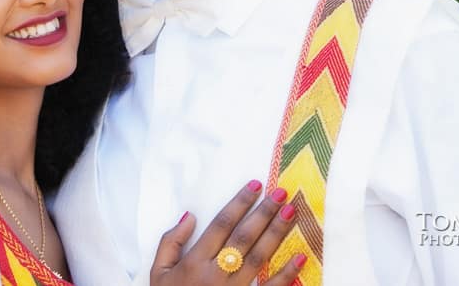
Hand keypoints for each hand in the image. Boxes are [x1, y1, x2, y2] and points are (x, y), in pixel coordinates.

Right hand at [149, 181, 305, 284]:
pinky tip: (300, 256)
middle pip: (243, 237)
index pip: (221, 224)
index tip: (255, 185)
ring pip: (259, 257)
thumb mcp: (158, 273)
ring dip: (277, 233)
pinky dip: (287, 274)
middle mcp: (216, 274)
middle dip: (263, 212)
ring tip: (291, 212)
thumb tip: (189, 217)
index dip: (239, 203)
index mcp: (195, 261)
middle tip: (281, 192)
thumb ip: (170, 243)